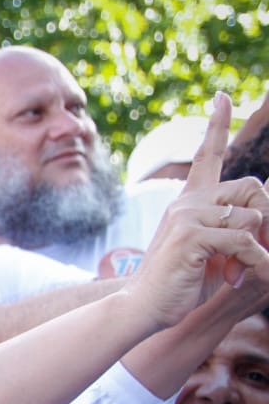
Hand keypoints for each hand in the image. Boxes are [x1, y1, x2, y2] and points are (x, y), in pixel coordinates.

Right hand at [124, 92, 268, 330]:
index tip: (223, 96)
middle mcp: (188, 202)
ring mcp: (188, 216)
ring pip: (253, 216)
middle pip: (254, 186)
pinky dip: (252, 263)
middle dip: (266, 221)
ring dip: (258, 250)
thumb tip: (264, 218)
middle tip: (256, 252)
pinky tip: (236, 278)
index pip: (208, 155)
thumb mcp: (215, 253)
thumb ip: (237, 232)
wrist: (145, 307)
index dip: (217, 125)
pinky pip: (245, 239)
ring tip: (238, 272)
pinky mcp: (192, 236)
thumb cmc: (181, 283)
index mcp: (190, 202)